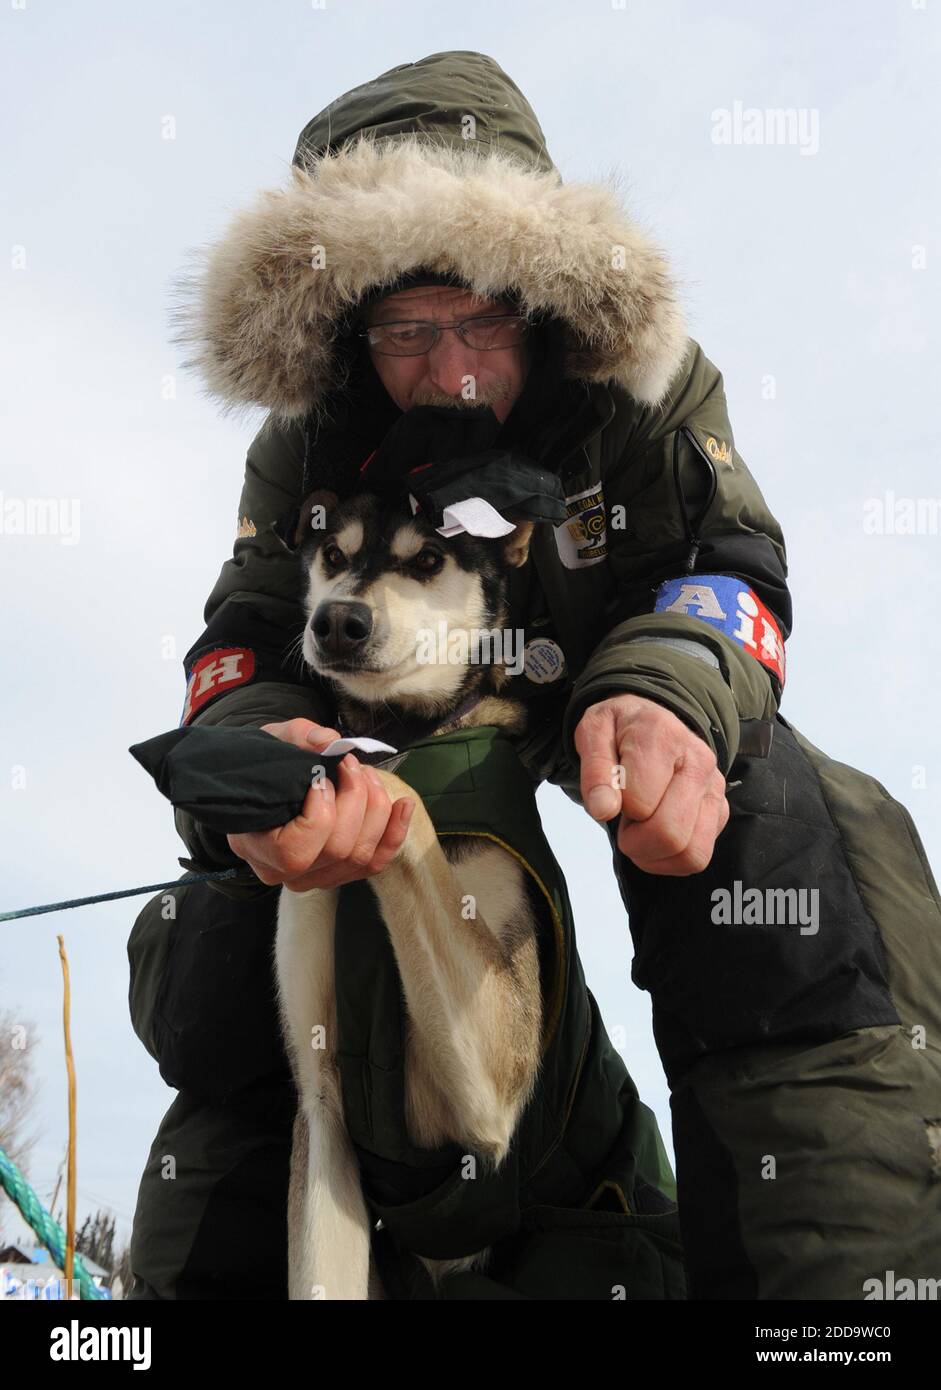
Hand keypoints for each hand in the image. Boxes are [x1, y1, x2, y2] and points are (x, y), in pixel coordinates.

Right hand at [226, 718, 415, 890]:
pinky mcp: (338, 873)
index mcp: (255, 845)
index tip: (321, 775)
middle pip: (338, 850)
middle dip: (356, 799)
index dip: (320, 812)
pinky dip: (394, 833)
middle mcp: (282, 872)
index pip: (295, 852)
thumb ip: (298, 737)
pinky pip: (375, 863)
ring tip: (368, 775)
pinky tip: (403, 805)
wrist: (265, 782)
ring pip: (361, 856)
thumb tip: (330, 741)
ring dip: (376, 810)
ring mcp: (313, 877)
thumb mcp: (274, 741)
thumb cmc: (266, 764)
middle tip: (350, 764)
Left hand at [574, 695, 728, 874]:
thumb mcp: (592, 734)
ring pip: (691, 853)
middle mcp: (698, 762)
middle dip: (635, 842)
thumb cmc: (619, 729)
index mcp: (663, 738)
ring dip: (654, 855)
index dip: (615, 808)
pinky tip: (654, 837)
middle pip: (670, 834)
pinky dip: (669, 860)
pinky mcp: (721, 811)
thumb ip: (594, 771)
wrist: (652, 719)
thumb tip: (603, 810)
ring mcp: (714, 789)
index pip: (639, 803)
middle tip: (623, 821)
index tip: (610, 794)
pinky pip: (698, 857)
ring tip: (640, 830)